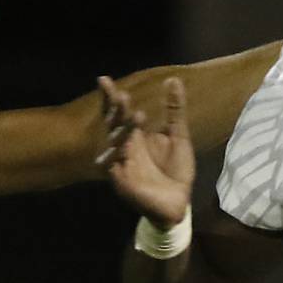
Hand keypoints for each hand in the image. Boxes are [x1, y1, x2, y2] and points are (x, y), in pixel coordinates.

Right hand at [96, 75, 194, 227]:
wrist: (178, 202)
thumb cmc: (176, 170)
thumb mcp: (179, 136)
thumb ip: (175, 110)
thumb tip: (173, 79)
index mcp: (136, 136)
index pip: (120, 113)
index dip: (111, 98)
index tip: (103, 79)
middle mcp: (125, 147)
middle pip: (114, 125)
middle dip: (116, 111)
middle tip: (121, 96)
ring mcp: (122, 164)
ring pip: (116, 143)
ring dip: (123, 130)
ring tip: (136, 114)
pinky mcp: (123, 181)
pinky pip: (116, 166)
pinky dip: (117, 156)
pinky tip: (123, 146)